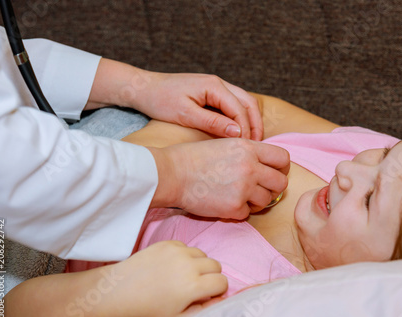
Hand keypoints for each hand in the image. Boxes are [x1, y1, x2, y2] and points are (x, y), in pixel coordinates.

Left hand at [113, 241, 226, 316]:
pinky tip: (171, 266)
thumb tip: (220, 299)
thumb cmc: (150, 308)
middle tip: (195, 285)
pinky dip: (184, 255)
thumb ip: (204, 311)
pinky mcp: (168, 243)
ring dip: (198, 264)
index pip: (222, 282)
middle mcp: (188, 265)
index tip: (206, 294)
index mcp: (193, 286)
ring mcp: (178, 252)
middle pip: (216, 265)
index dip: (217, 290)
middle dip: (210, 275)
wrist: (122, 290)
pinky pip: (187, 246)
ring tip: (183, 275)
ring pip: (202, 254)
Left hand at [134, 72, 262, 140]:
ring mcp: (216, 87)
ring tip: (251, 142)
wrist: (143, 88)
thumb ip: (212, 123)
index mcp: (214, 85)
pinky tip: (238, 134)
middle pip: (248, 102)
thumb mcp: (185, 114)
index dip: (246, 129)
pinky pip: (233, 105)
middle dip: (255, 124)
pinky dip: (240, 118)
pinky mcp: (211, 94)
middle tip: (258, 146)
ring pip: (243, 103)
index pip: (240, 109)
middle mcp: (219, 83)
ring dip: (250, 121)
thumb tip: (237, 133)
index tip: (248, 148)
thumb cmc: (160, 100)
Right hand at [148, 138, 289, 218]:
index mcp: (248, 148)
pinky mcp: (233, 208)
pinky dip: (238, 211)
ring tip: (238, 195)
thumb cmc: (194, 158)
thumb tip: (268, 166)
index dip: (281, 167)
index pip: (283, 158)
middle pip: (281, 182)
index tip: (273, 172)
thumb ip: (249, 152)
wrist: (171, 174)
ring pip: (267, 200)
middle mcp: (250, 167)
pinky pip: (248, 213)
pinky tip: (224, 202)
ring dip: (256, 200)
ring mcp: (243, 189)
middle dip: (273, 187)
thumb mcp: (226, 143)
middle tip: (260, 188)